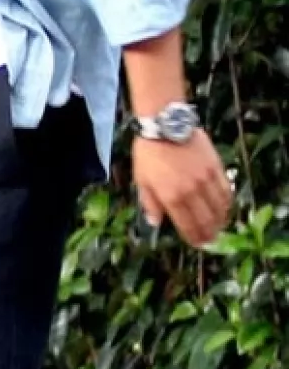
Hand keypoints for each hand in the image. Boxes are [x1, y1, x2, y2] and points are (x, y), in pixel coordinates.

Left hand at [132, 130, 233, 247]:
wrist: (165, 124)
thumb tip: (155, 222)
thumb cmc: (149, 152)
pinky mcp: (216, 167)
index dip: (194, 238)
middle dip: (209, 233)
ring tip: (219, 227)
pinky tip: (225, 208)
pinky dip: (227, 203)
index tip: (198, 244)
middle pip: (206, 220)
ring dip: (221, 221)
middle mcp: (191, 191)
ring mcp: (206, 180)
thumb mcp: (141, 179)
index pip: (187, 225)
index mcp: (171, 197)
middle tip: (210, 239)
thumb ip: (149, 203)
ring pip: (220, 208)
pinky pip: (226, 190)